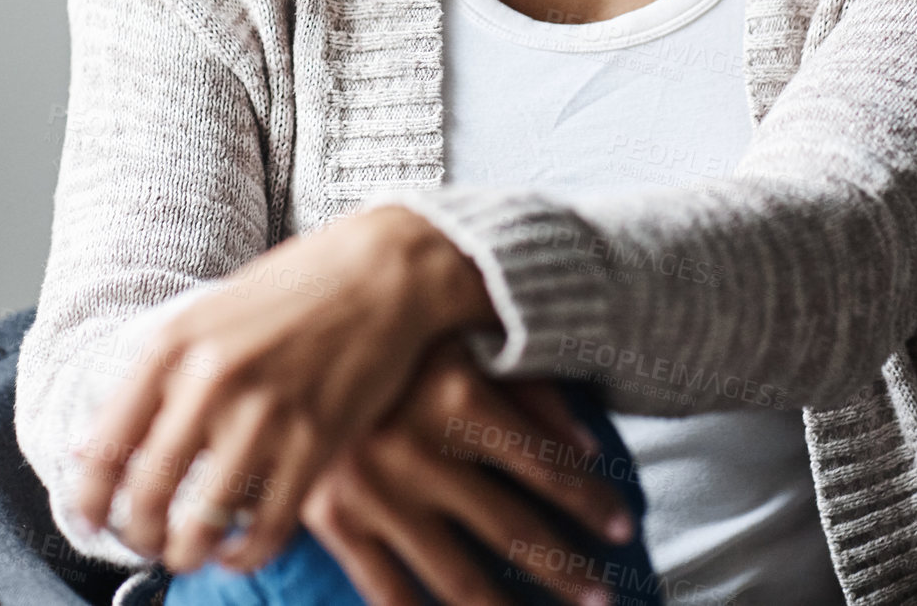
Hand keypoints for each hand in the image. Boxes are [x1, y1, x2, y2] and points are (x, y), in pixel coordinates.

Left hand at [67, 206, 502, 571]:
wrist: (385, 268)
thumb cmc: (300, 284)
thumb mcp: (215, 310)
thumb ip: (165, 369)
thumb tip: (100, 441)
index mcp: (178, 340)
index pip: (106, 444)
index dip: (90, 497)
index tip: (90, 519)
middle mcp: (214, 377)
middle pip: (148, 493)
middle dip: (137, 533)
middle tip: (143, 540)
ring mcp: (268, 412)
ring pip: (203, 522)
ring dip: (187, 551)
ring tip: (188, 551)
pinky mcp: (318, 440)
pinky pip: (266, 525)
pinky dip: (245, 551)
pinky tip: (239, 546)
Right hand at [281, 338, 632, 605]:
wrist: (290, 344)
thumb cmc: (396, 337)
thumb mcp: (466, 341)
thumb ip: (530, 389)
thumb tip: (591, 447)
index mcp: (454, 395)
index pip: (545, 464)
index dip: (591, 501)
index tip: (625, 526)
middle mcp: (416, 451)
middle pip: (512, 529)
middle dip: (567, 570)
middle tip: (605, 597)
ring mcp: (373, 495)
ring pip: (460, 577)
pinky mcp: (335, 523)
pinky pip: (390, 594)